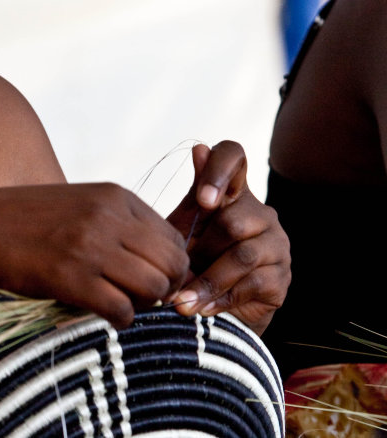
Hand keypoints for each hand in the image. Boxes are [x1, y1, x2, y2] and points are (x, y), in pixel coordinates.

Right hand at [0, 183, 189, 327]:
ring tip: (122, 303)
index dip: (171, 265)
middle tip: (144, 297)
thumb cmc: (28, 221)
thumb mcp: (81, 204)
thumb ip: (119, 222)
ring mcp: (91, 247)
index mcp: (115, 196)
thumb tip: (158, 258)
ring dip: (144, 303)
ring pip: (155, 287)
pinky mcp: (72, 278)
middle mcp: (109, 218)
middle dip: (166, 286)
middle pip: (172, 263)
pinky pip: (122, 309)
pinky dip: (121, 319)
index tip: (153, 278)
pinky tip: (105, 315)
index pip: (173, 237)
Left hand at [166, 142, 289, 334]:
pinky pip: (251, 284)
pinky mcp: (281, 279)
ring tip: (180, 301)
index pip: (234, 157)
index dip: (219, 170)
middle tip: (177, 270)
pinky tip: (201, 308)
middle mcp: (260, 213)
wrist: (213, 312)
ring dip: (206, 281)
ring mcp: (276, 245)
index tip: (203, 200)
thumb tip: (198, 147)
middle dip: (199, 251)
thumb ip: (191, 199)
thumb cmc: (193, 262)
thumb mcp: (183, 231)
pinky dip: (220, 299)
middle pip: (232, 221)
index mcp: (233, 193)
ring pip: (242, 256)